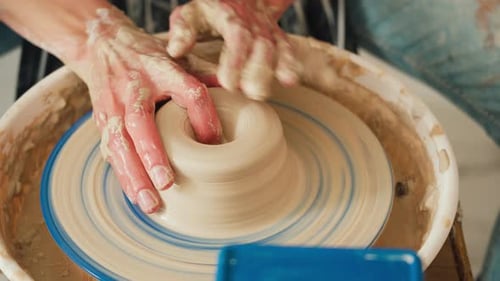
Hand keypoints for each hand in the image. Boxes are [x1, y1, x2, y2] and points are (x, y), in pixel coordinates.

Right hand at [69, 7, 221, 212]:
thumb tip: (239, 92)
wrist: (103, 45)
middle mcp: (133, 88)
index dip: (203, 116)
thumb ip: (207, 74)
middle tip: (166, 184)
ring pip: (118, 142)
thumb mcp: (181, 57)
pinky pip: (110, 151)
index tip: (214, 142)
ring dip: (132, 175)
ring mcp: (112, 105)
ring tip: (149, 203)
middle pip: (140, 121)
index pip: (188, 91)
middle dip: (152, 155)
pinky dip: (122, 175)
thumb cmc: (151, 57)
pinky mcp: (101, 121)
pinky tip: (135, 197)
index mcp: (161, 69)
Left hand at [167, 0, 299, 99]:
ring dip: (273, 72)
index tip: (228, 83)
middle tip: (252, 93)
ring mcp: (267, 30)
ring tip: (265, 93)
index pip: (236, 38)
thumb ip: (183, 30)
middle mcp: (252, 23)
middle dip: (258, 71)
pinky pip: (286, 49)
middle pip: (259, 47)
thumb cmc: (209, 8)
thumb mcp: (191, 12)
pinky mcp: (276, 36)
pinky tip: (290, 81)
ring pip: (274, 50)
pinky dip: (290, 64)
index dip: (235, 60)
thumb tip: (175, 51)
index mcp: (230, 16)